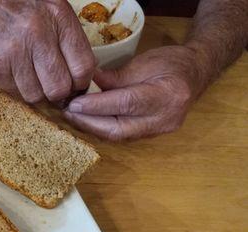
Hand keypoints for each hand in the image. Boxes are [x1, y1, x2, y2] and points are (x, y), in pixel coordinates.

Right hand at [0, 0, 94, 103]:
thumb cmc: (20, 6)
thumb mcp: (53, 9)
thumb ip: (70, 39)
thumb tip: (84, 75)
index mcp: (58, 17)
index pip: (83, 67)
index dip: (81, 83)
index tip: (76, 85)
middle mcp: (38, 34)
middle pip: (59, 88)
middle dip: (59, 93)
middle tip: (55, 89)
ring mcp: (14, 52)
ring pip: (36, 96)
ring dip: (37, 93)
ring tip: (34, 79)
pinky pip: (15, 93)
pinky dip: (18, 89)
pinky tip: (17, 73)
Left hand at [64, 46, 208, 140]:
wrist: (196, 74)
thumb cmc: (171, 63)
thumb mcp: (143, 62)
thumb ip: (114, 77)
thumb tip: (85, 84)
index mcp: (167, 95)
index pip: (126, 104)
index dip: (97, 106)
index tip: (74, 103)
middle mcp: (164, 119)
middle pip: (118, 129)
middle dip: (89, 122)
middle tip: (67, 113)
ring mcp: (159, 131)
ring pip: (117, 136)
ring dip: (92, 127)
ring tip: (73, 117)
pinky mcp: (151, 136)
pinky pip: (121, 136)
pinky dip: (102, 128)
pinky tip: (87, 121)